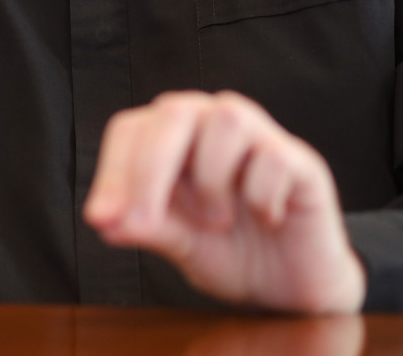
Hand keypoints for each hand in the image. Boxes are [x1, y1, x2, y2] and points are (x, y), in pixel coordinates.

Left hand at [84, 90, 364, 312]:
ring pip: (226, 121)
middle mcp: (212, 124)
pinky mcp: (300, 160)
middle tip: (143, 223)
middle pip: (174, 112)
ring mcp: (259, 136)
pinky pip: (273, 158)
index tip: (102, 219)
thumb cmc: (231, 253)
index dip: (113, 171)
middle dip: (150, 169)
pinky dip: (261, 197)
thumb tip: (105, 218)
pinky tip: (266, 219)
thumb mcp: (178, 243)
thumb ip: (146, 226)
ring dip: (213, 180)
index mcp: (174, 138)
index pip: (131, 130)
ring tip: (219, 220)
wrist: (289, 291)